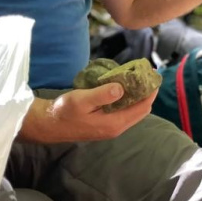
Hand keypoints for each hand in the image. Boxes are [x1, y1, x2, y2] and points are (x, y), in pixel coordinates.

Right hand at [19, 83, 157, 143]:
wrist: (49, 125)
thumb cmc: (64, 111)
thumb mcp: (81, 100)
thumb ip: (102, 94)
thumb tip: (122, 88)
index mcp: (114, 123)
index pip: (143, 107)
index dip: (151, 90)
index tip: (152, 73)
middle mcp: (116, 128)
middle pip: (142, 109)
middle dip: (147, 91)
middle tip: (146, 72)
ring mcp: (111, 128)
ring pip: (133, 110)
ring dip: (138, 95)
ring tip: (137, 76)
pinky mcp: (106, 124)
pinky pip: (124, 111)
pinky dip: (129, 98)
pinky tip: (123, 86)